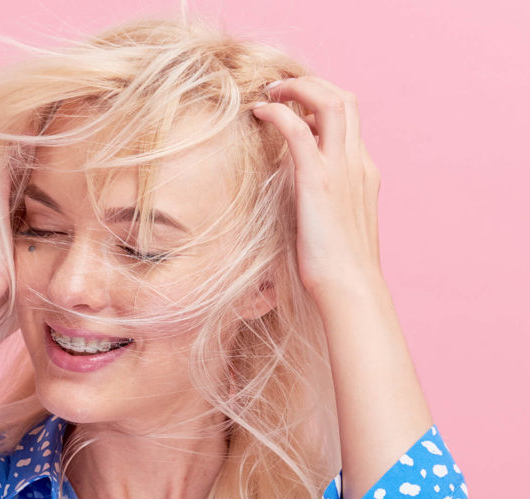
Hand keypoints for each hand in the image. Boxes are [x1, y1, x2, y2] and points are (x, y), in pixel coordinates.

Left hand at [252, 77, 381, 301]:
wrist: (350, 289)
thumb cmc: (338, 270)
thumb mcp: (336, 228)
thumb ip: (325, 204)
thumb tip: (301, 201)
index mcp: (363, 174)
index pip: (349, 121)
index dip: (321, 104)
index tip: (295, 108)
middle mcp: (357, 164)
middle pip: (345, 100)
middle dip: (312, 84)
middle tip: (280, 90)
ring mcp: (341, 169)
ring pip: (329, 102)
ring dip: (297, 88)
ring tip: (269, 94)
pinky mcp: (318, 181)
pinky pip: (299, 130)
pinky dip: (279, 113)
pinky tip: (259, 113)